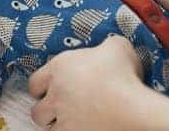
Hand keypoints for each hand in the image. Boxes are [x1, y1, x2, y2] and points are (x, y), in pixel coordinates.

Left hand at [28, 35, 145, 129]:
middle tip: (61, 108)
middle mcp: (56, 95)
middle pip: (37, 111)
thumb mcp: (116, 47)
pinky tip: (83, 128)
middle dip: (47, 110)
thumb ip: (105, 45)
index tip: (51, 88)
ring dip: (59, 125)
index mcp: (59, 69)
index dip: (42, 87)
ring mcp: (64, 120)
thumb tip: (107, 48)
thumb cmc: (124, 75)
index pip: (35, 82)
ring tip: (73, 121)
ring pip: (50, 129)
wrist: (134, 108)